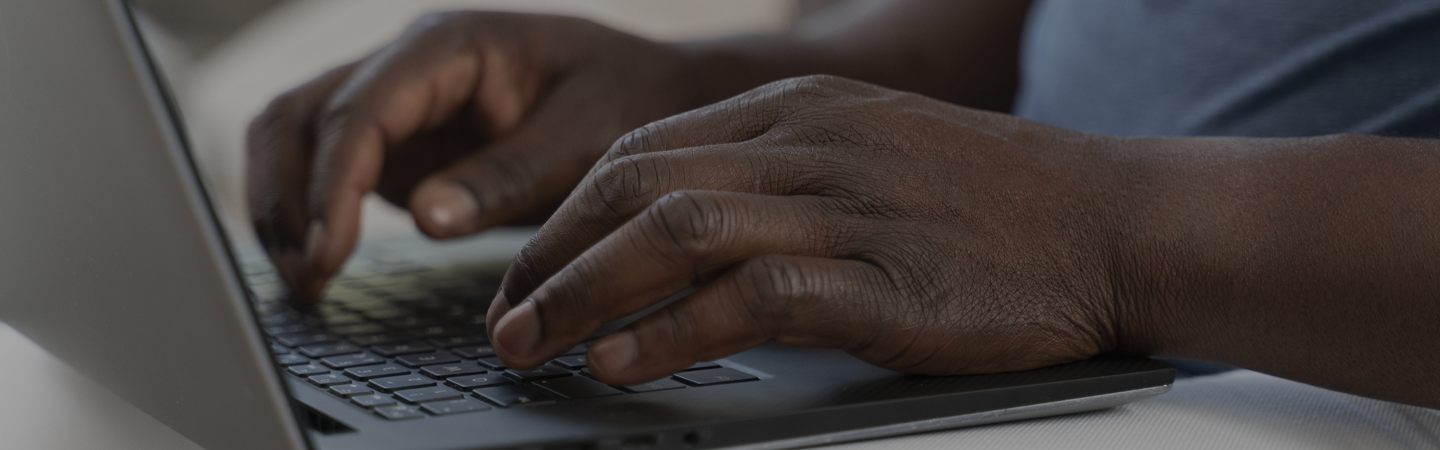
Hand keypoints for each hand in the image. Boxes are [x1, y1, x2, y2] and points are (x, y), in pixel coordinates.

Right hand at [246, 12, 705, 296]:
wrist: (655, 94)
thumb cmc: (629, 100)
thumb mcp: (586, 138)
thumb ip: (509, 174)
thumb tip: (425, 219)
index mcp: (450, 46)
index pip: (361, 110)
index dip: (331, 184)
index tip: (329, 253)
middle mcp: (408, 66)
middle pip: (300, 115)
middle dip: (286, 196)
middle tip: (306, 277)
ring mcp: (398, 105)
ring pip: (295, 137)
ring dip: (283, 206)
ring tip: (304, 281)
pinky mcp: (401, 146)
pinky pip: (324, 169)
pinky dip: (309, 214)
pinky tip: (319, 268)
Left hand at [487, 75, 1146, 385]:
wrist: (1115, 219)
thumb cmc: (996, 203)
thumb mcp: (871, 159)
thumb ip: (780, 183)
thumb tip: (680, 237)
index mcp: (800, 109)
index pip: (643, 151)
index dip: (566, 214)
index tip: (526, 270)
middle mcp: (810, 144)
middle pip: (636, 181)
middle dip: (550, 252)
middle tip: (503, 316)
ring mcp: (846, 206)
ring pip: (675, 227)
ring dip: (585, 289)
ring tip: (530, 344)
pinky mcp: (883, 277)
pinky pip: (748, 294)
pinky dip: (670, 328)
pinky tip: (623, 360)